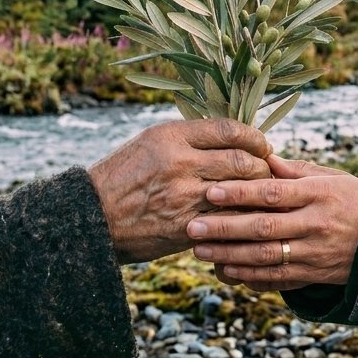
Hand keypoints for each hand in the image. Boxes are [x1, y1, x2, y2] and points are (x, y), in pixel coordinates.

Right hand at [89, 118, 270, 263]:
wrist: (91, 217)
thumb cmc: (122, 177)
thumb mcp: (149, 143)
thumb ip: (188, 139)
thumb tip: (231, 139)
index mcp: (171, 136)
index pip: (230, 130)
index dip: (254, 139)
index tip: (262, 146)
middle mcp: (179, 163)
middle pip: (243, 162)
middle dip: (262, 169)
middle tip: (265, 173)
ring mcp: (183, 197)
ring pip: (240, 194)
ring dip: (256, 198)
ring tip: (259, 198)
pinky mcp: (185, 228)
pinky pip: (227, 222)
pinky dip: (241, 221)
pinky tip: (245, 220)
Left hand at [187, 155, 357, 289]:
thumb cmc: (351, 200)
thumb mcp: (329, 177)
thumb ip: (293, 170)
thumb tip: (259, 155)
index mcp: (318, 194)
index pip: (273, 193)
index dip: (241, 193)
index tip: (211, 191)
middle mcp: (315, 225)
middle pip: (264, 227)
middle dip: (225, 228)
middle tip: (193, 225)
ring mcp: (314, 253)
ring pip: (265, 257)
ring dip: (229, 254)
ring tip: (199, 249)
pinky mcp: (312, 275)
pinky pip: (276, 279)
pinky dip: (248, 277)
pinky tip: (225, 270)